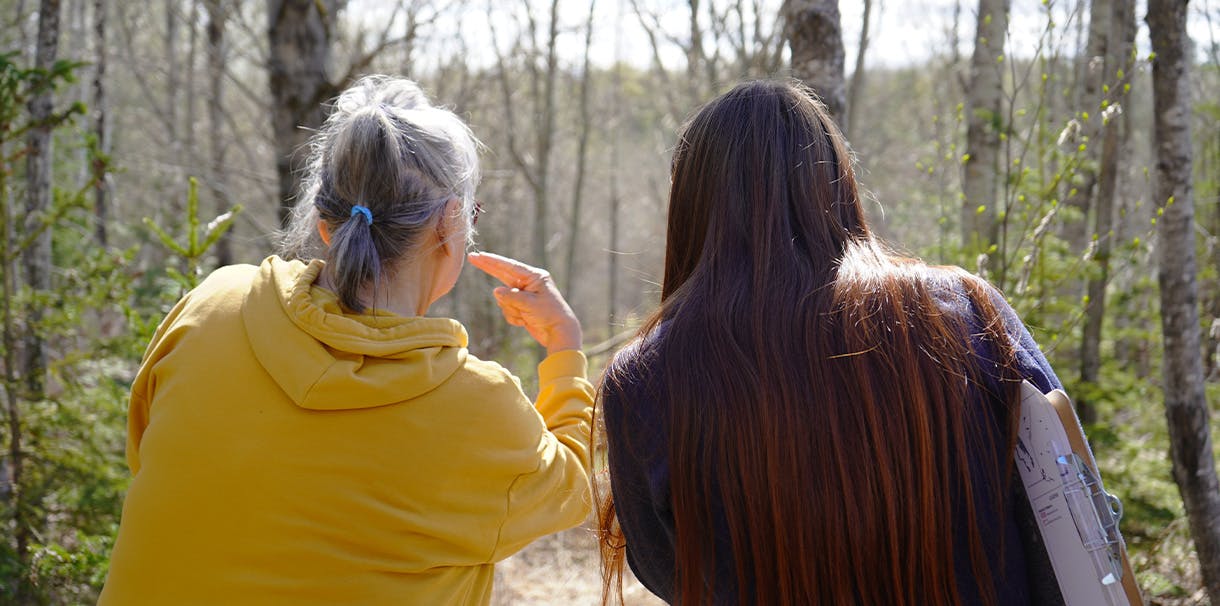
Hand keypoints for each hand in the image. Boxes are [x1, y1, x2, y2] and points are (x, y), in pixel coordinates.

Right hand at [467, 251, 582, 354]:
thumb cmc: (549, 315)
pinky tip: (525, 322)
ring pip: (504, 299)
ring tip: (525, 316)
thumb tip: (496, 291)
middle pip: (503, 274)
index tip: (479, 255)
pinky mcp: (521, 307)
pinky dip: (513, 317)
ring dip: (511, 309)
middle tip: (473, 258)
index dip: (493, 261)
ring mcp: (524, 295)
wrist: (559, 333)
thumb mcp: (529, 304)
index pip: (510, 266)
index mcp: (535, 277)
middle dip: (489, 268)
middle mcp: (529, 283)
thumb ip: (511, 297)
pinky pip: (507, 310)